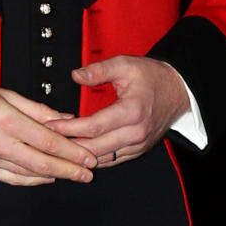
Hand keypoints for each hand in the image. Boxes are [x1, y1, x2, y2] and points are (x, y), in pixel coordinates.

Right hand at [0, 83, 96, 186]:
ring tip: (73, 175)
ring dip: (55, 176)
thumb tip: (63, 117)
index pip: (48, 142)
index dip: (72, 151)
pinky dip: (33, 180)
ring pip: (30, 175)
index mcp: (6, 121)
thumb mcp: (4, 94)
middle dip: (70, 169)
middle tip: (89, 172)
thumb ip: (36, 108)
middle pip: (43, 163)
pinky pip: (13, 179)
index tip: (88, 156)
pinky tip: (47, 177)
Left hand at [47, 56, 189, 168]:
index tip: (50, 125)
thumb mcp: (125, 65)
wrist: (178, 91)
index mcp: (132, 111)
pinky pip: (111, 160)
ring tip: (58, 148)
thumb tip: (75, 75)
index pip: (94, 126)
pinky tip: (77, 152)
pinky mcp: (137, 150)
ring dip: (79, 155)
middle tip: (47, 140)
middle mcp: (135, 132)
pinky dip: (93, 158)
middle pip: (95, 148)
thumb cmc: (152, 77)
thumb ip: (99, 70)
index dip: (69, 128)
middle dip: (69, 145)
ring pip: (102, 158)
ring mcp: (137, 144)